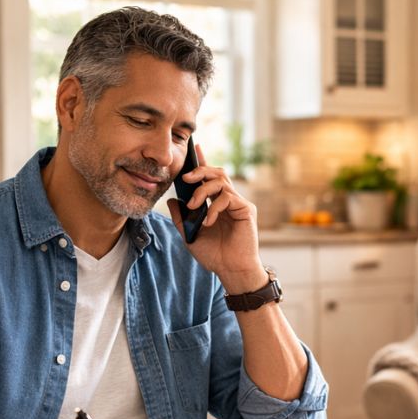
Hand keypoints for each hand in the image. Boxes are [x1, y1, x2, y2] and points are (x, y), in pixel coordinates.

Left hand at [166, 144, 266, 293]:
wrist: (231, 271)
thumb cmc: (214, 255)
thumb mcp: (190, 235)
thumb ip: (181, 218)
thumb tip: (171, 200)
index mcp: (216, 203)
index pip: (209, 178)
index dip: (203, 162)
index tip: (195, 147)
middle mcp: (229, 200)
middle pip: (217, 173)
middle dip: (200, 170)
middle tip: (186, 178)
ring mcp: (238, 204)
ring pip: (221, 181)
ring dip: (203, 191)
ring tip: (194, 206)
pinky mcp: (246, 210)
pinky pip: (228, 197)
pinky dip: (214, 207)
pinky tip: (207, 222)